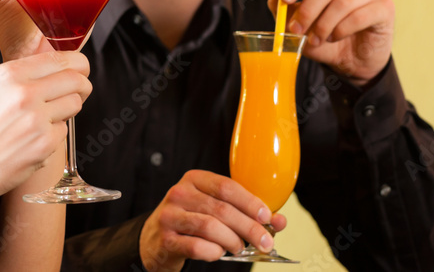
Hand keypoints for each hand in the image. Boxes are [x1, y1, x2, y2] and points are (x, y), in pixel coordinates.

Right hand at [0, 51, 90, 204]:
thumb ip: (21, 78)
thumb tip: (54, 69)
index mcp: (9, 74)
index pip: (61, 59)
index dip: (78, 64)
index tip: (80, 70)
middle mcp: (24, 92)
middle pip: (76, 79)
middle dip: (81, 86)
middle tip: (76, 93)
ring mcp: (36, 119)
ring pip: (75, 104)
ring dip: (66, 112)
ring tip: (43, 121)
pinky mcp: (44, 144)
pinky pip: (63, 132)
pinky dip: (53, 136)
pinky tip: (31, 142)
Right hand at [139, 170, 286, 270]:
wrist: (154, 240)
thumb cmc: (190, 221)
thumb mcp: (214, 209)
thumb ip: (244, 212)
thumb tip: (279, 221)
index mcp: (193, 179)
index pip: (226, 187)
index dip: (250, 202)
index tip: (267, 217)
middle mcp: (179, 194)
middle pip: (222, 209)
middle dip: (249, 228)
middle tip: (264, 242)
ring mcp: (170, 216)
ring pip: (210, 227)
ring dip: (233, 241)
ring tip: (239, 247)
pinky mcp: (166, 239)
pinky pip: (197, 246)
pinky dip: (214, 251)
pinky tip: (219, 252)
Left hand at [268, 0, 393, 86]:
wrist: (351, 61)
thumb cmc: (323, 37)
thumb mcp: (296, 26)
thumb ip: (282, 7)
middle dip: (307, 9)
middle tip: (296, 29)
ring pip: (343, 1)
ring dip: (324, 24)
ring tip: (316, 39)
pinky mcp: (385, 7)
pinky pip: (360, 15)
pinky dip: (342, 30)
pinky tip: (336, 37)